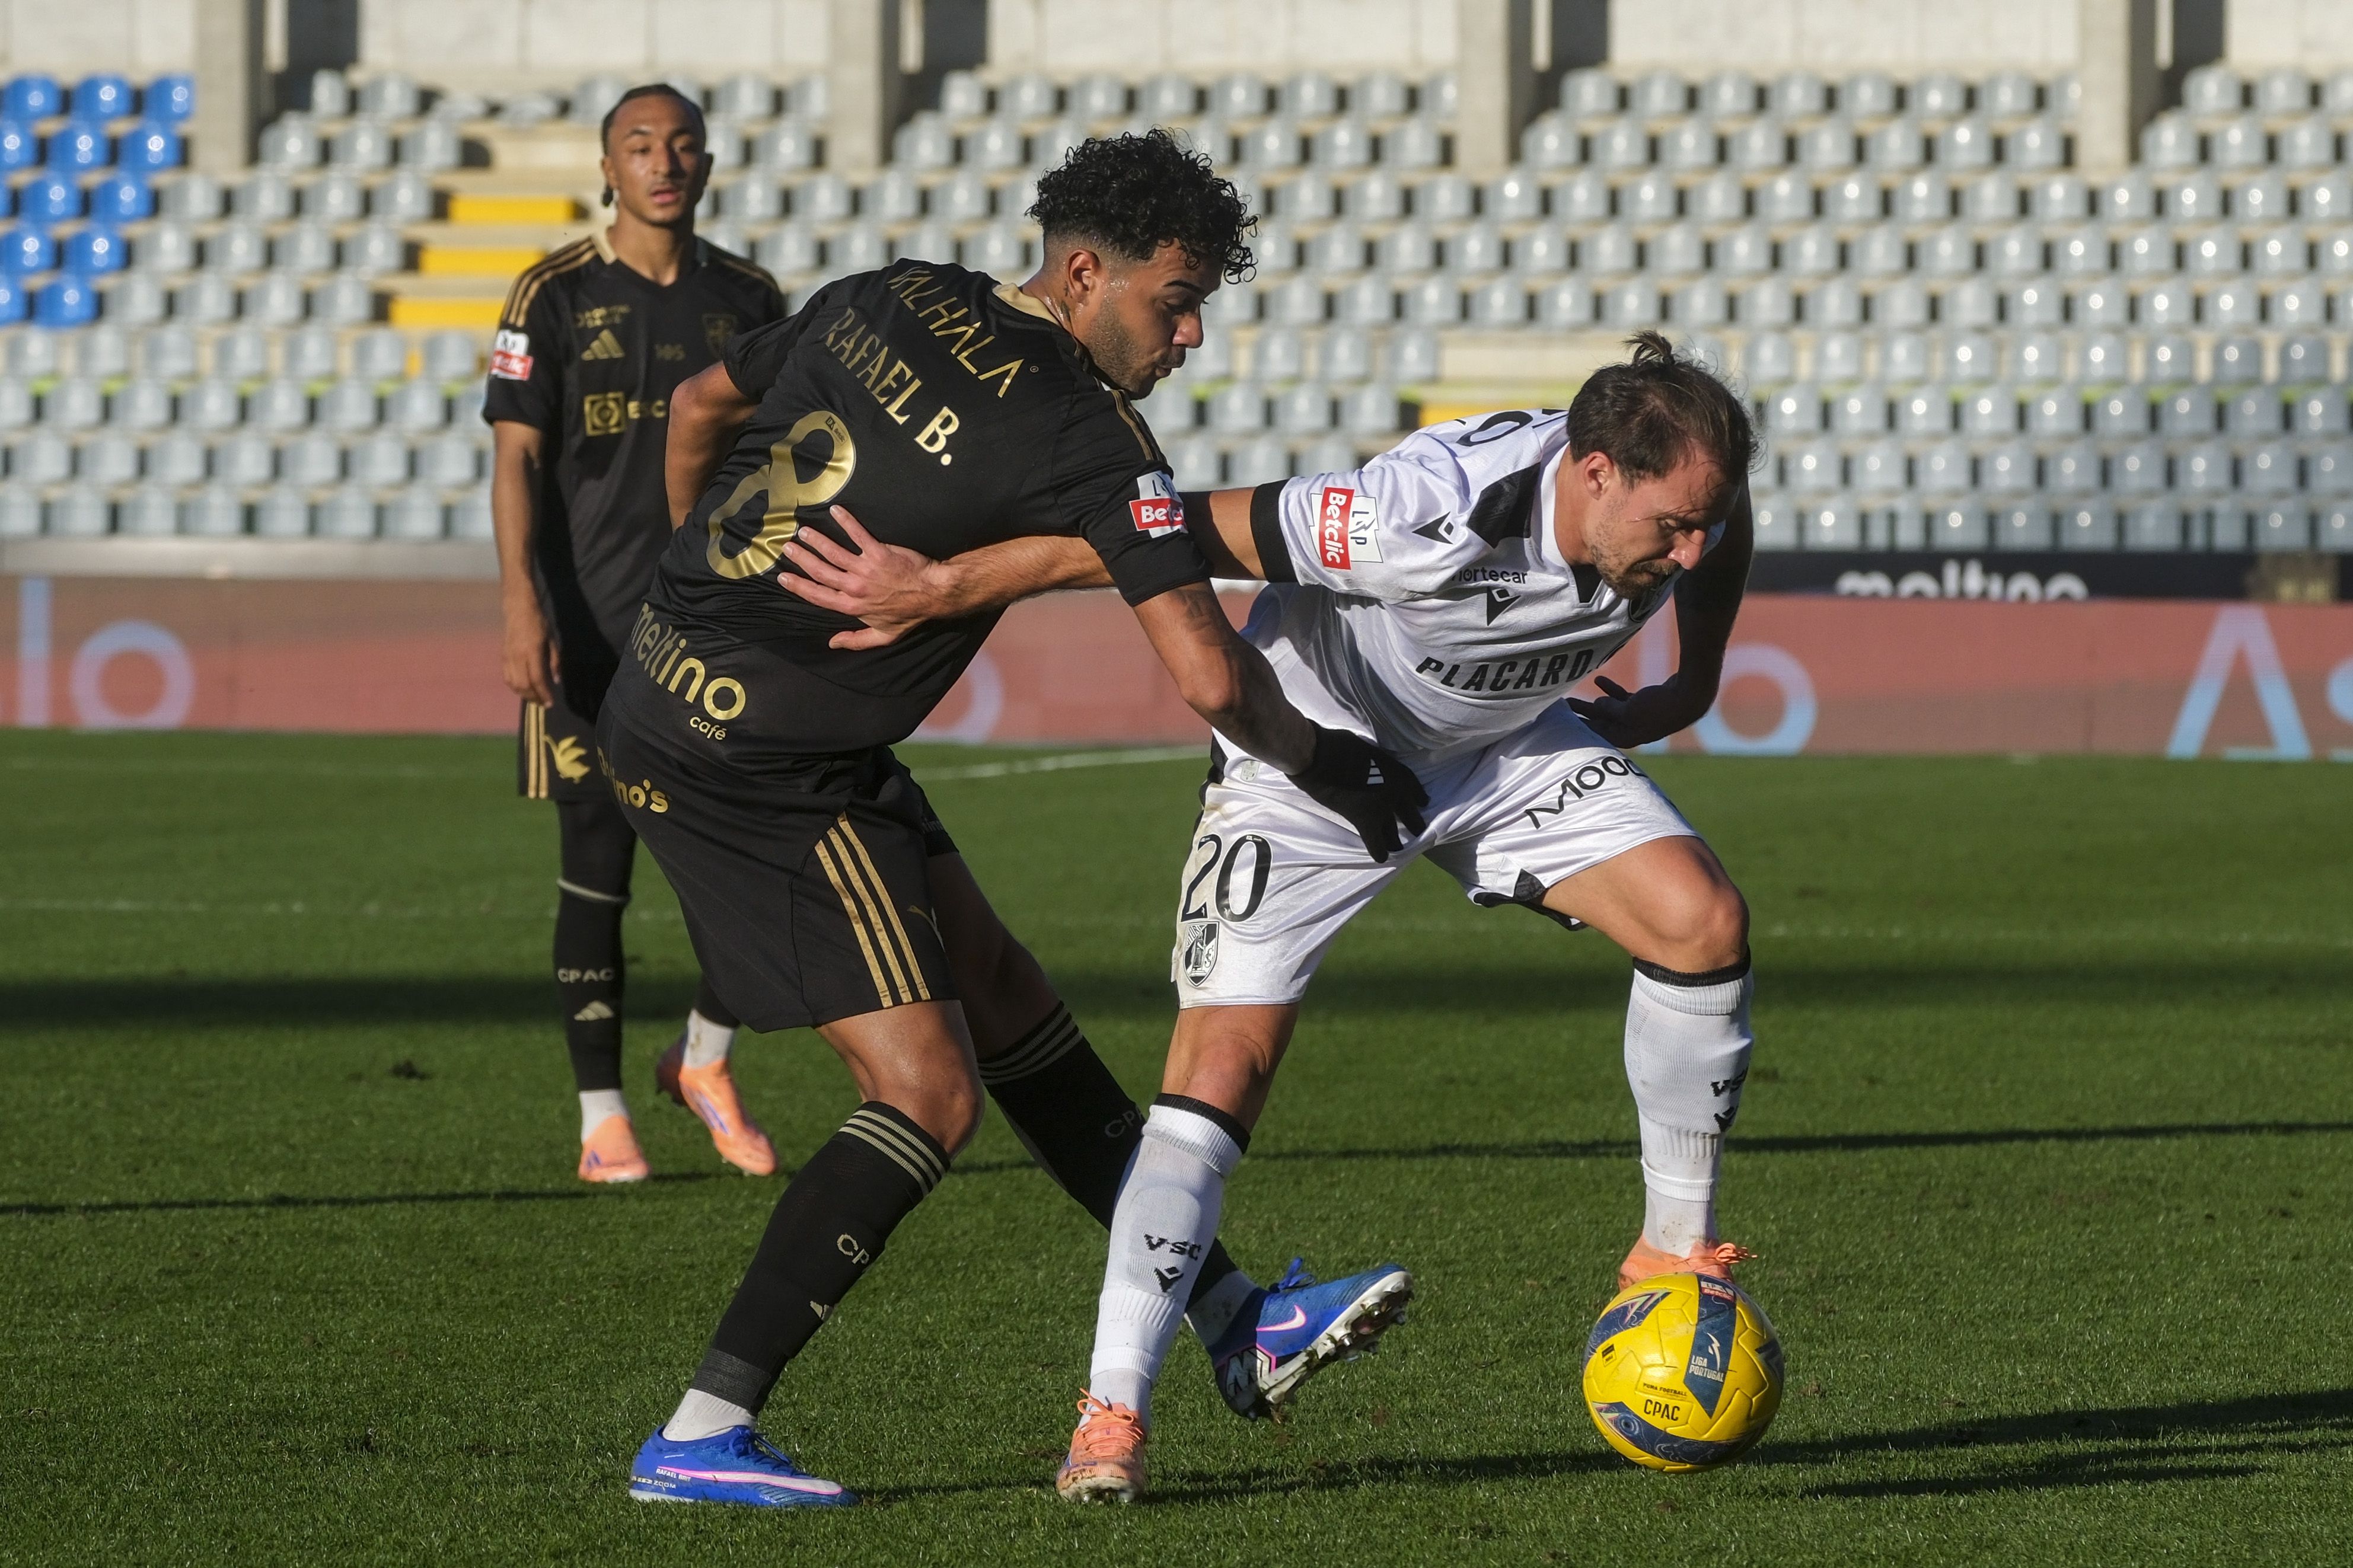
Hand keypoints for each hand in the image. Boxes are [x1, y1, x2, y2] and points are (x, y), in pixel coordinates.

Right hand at [500, 599, 554, 706]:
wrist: (518, 609)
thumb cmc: (539, 623)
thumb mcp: (552, 641)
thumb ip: (554, 662)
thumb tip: (555, 681)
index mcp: (532, 651)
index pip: (537, 679)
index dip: (543, 693)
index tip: (550, 703)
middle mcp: (517, 656)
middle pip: (523, 685)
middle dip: (534, 697)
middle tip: (543, 703)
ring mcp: (508, 657)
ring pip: (513, 684)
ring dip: (524, 695)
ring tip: (534, 698)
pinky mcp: (503, 657)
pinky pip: (507, 677)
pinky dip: (514, 687)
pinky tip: (523, 689)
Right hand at [776, 505, 954, 649]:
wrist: (932, 594)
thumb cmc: (908, 615)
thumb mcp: (882, 636)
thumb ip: (856, 640)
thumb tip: (832, 643)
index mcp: (851, 607)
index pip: (818, 596)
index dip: (798, 586)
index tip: (783, 577)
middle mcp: (854, 587)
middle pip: (820, 571)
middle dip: (801, 559)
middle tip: (787, 547)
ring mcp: (865, 569)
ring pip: (833, 552)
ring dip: (816, 540)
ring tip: (803, 531)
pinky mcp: (878, 552)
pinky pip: (858, 534)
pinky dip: (846, 521)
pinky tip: (835, 511)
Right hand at [1287, 725, 1429, 863]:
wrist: (1321, 755)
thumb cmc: (1337, 744)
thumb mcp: (1367, 749)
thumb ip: (1374, 762)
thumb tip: (1368, 766)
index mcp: (1396, 770)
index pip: (1415, 788)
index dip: (1418, 798)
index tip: (1422, 804)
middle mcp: (1396, 790)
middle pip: (1410, 815)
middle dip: (1414, 825)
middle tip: (1416, 833)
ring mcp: (1382, 807)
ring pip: (1394, 833)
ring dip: (1395, 842)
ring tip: (1397, 848)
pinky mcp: (1365, 819)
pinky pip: (1376, 843)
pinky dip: (1379, 852)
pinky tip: (1381, 858)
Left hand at [1567, 675, 1705, 749]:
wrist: (1691, 696)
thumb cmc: (1660, 707)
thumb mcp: (1629, 710)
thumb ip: (1610, 709)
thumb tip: (1597, 707)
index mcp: (1625, 737)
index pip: (1594, 735)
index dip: (1576, 728)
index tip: (1558, 722)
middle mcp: (1629, 731)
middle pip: (1597, 724)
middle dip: (1579, 717)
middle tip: (1558, 709)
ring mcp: (1637, 718)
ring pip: (1607, 711)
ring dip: (1591, 704)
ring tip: (1570, 698)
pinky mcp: (1643, 704)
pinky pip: (1621, 699)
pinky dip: (1610, 691)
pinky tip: (1599, 680)